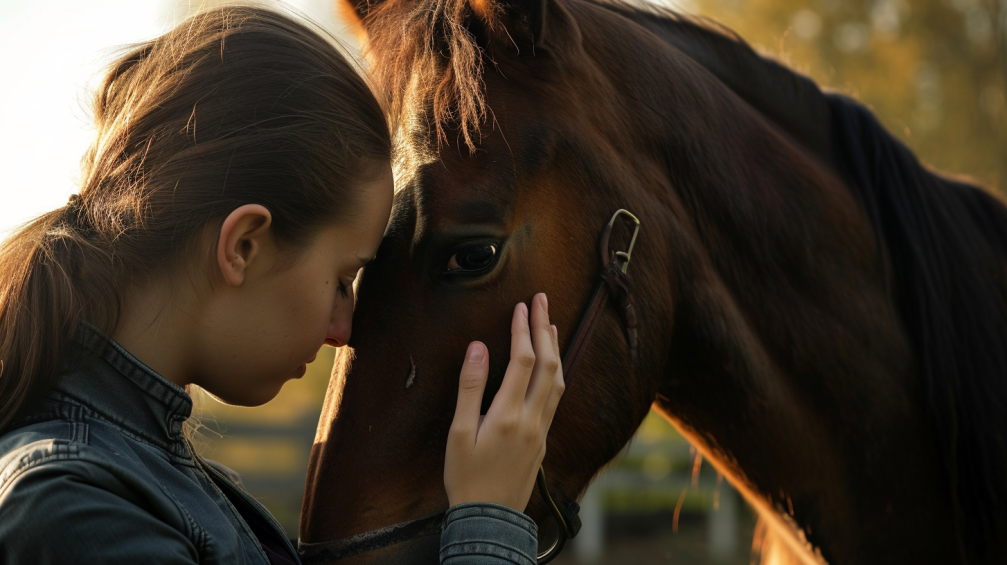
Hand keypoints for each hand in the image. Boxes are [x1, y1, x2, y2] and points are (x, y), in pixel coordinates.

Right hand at [444, 293, 564, 511]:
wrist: (490, 519)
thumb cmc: (467, 478)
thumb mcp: (459, 433)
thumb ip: (470, 388)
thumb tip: (478, 348)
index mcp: (509, 414)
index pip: (523, 360)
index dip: (522, 329)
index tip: (521, 305)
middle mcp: (532, 419)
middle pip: (548, 364)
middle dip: (544, 328)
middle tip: (541, 300)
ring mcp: (542, 430)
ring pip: (558, 381)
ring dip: (555, 349)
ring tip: (550, 325)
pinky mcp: (543, 440)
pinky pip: (556, 397)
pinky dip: (555, 372)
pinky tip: (550, 366)